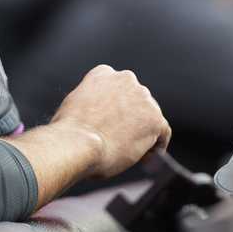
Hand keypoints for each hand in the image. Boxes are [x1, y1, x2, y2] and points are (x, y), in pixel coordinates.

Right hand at [49, 64, 170, 178]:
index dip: (116, 107)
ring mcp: (142, 97)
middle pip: (136, 100)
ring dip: (143, 131)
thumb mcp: (75, 106)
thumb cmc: (69, 132)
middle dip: (131, 118)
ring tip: (131, 151)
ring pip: (150, 115)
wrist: (77, 143)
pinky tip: (147, 158)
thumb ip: (91, 105)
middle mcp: (125, 79)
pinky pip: (162, 133)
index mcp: (103, 73)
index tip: (112, 123)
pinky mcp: (155, 119)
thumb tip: (97, 119)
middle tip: (121, 139)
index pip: (118, 88)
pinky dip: (156, 145)